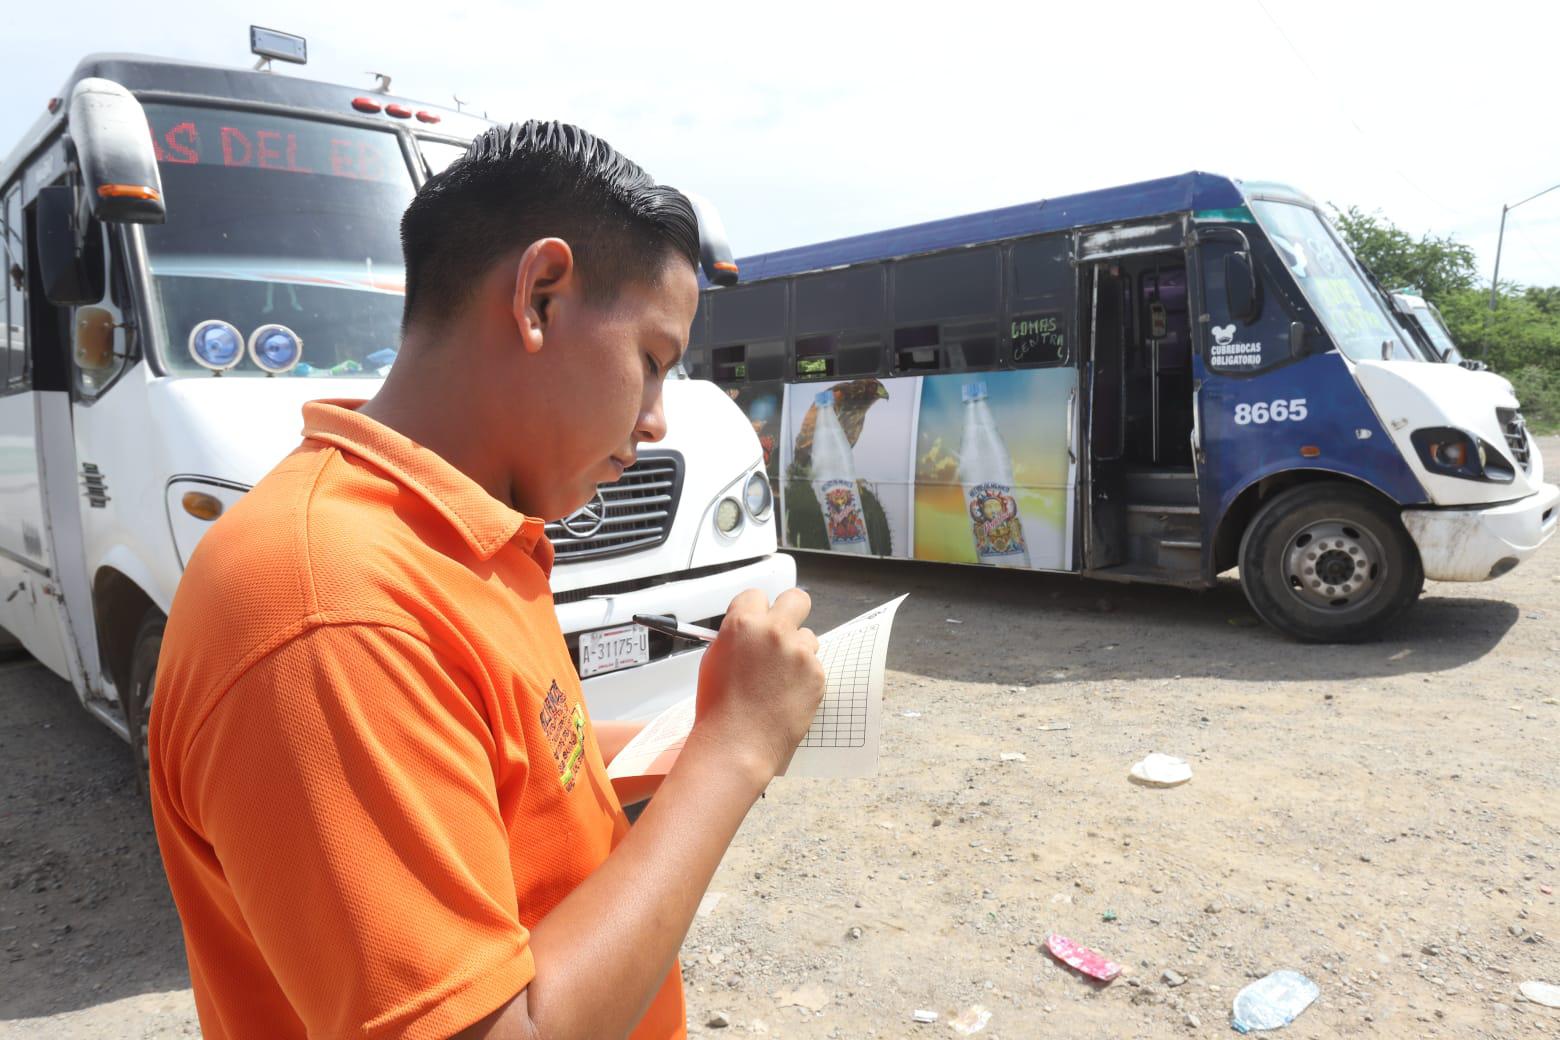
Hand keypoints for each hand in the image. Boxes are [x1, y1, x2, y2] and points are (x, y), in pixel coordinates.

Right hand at [690, 587, 823, 786]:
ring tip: (779, 678)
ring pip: (808, 636)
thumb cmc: (719, 709)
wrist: (737, 744)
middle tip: (783, 629)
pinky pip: (814, 666)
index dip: (755, 610)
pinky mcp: (817, 675)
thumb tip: (748, 630)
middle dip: (790, 611)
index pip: (756, 595)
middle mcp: (774, 632)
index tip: (756, 622)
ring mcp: (799, 653)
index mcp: (743, 624)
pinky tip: (786, 695)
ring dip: (797, 650)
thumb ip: (735, 636)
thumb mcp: (714, 659)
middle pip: (796, 599)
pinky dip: (804, 677)